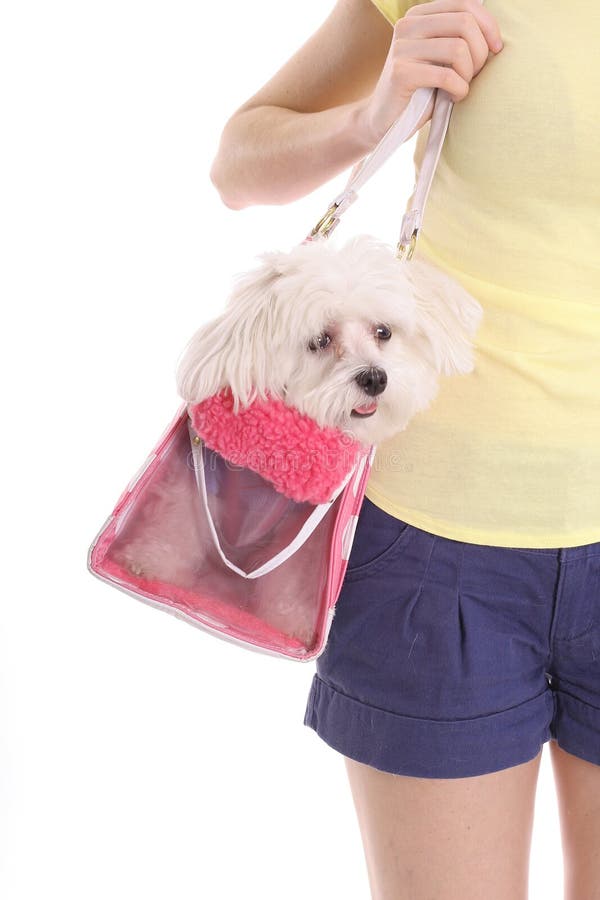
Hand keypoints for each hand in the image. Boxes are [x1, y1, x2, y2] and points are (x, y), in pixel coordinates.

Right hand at [357, 0, 503, 145]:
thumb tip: (493, 31)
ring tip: (460, 87)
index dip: (489, 26)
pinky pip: (446, 76)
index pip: (466, 4)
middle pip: (465, 23)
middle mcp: (408, 25)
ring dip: (468, 74)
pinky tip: (453, 98)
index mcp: (419, 15)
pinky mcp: (401, 73)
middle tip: (474, 75)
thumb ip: (459, 38)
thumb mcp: (441, 58)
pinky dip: (458, 90)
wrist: (385, 120)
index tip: (496, 50)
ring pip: (458, 49)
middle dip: (480, 52)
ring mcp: (402, 48)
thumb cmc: (420, 91)